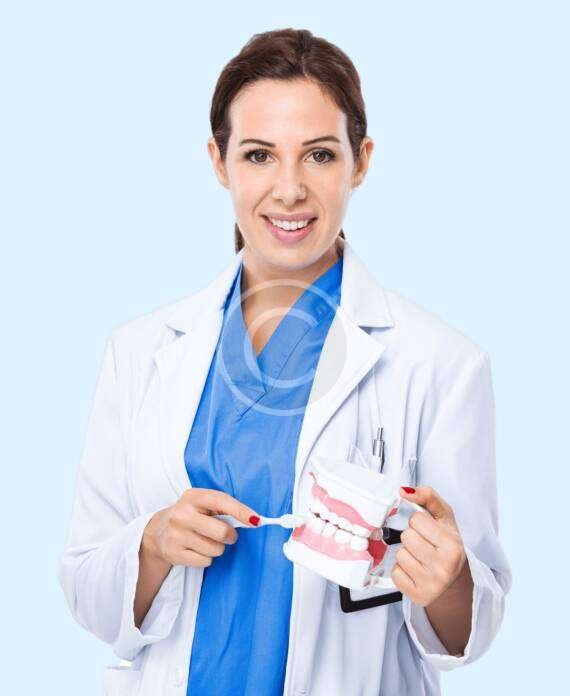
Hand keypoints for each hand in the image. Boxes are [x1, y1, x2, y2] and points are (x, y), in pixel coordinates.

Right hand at [142, 488, 259, 568]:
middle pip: (222, 531)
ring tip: (206, 540)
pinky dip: (206, 558)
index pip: (220, 501)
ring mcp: (176, 535)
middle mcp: (182, 514)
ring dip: (217, 548)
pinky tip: (196, 549)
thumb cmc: (192, 515)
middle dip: (231, 536)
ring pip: (215, 549)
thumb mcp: (203, 504)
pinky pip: (205, 561)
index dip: (240, 511)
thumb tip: (254, 521)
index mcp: (192, 497)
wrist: (158, 531)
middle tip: (227, 535)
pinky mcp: (174, 553)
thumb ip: (224, 508)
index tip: (256, 521)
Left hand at [391, 485, 467, 606]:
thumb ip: (426, 495)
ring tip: (420, 557)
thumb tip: (402, 491)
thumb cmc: (445, 540)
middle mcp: (445, 567)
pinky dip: (402, 570)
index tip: (428, 530)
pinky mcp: (419, 596)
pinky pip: (396, 574)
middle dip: (412, 537)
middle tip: (424, 544)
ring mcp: (432, 585)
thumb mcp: (443, 514)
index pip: (416, 519)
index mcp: (453, 546)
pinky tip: (415, 571)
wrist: (453, 575)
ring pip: (400, 555)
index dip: (419, 522)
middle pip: (406, 537)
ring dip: (406, 553)